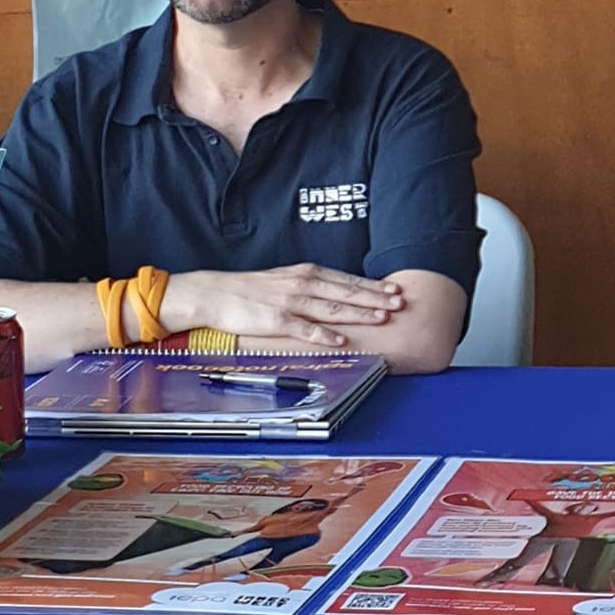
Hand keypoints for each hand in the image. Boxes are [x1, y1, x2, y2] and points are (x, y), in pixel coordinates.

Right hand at [169, 266, 404, 348]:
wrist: (213, 293)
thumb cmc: (252, 290)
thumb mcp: (287, 281)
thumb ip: (314, 287)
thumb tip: (341, 295)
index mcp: (307, 274)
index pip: (347, 280)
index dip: (373, 286)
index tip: (396, 290)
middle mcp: (303, 284)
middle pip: (346, 292)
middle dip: (375, 298)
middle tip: (400, 303)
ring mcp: (290, 302)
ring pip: (331, 308)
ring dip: (358, 313)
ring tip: (381, 318)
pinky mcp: (275, 319)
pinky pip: (304, 328)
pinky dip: (323, 334)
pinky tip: (341, 340)